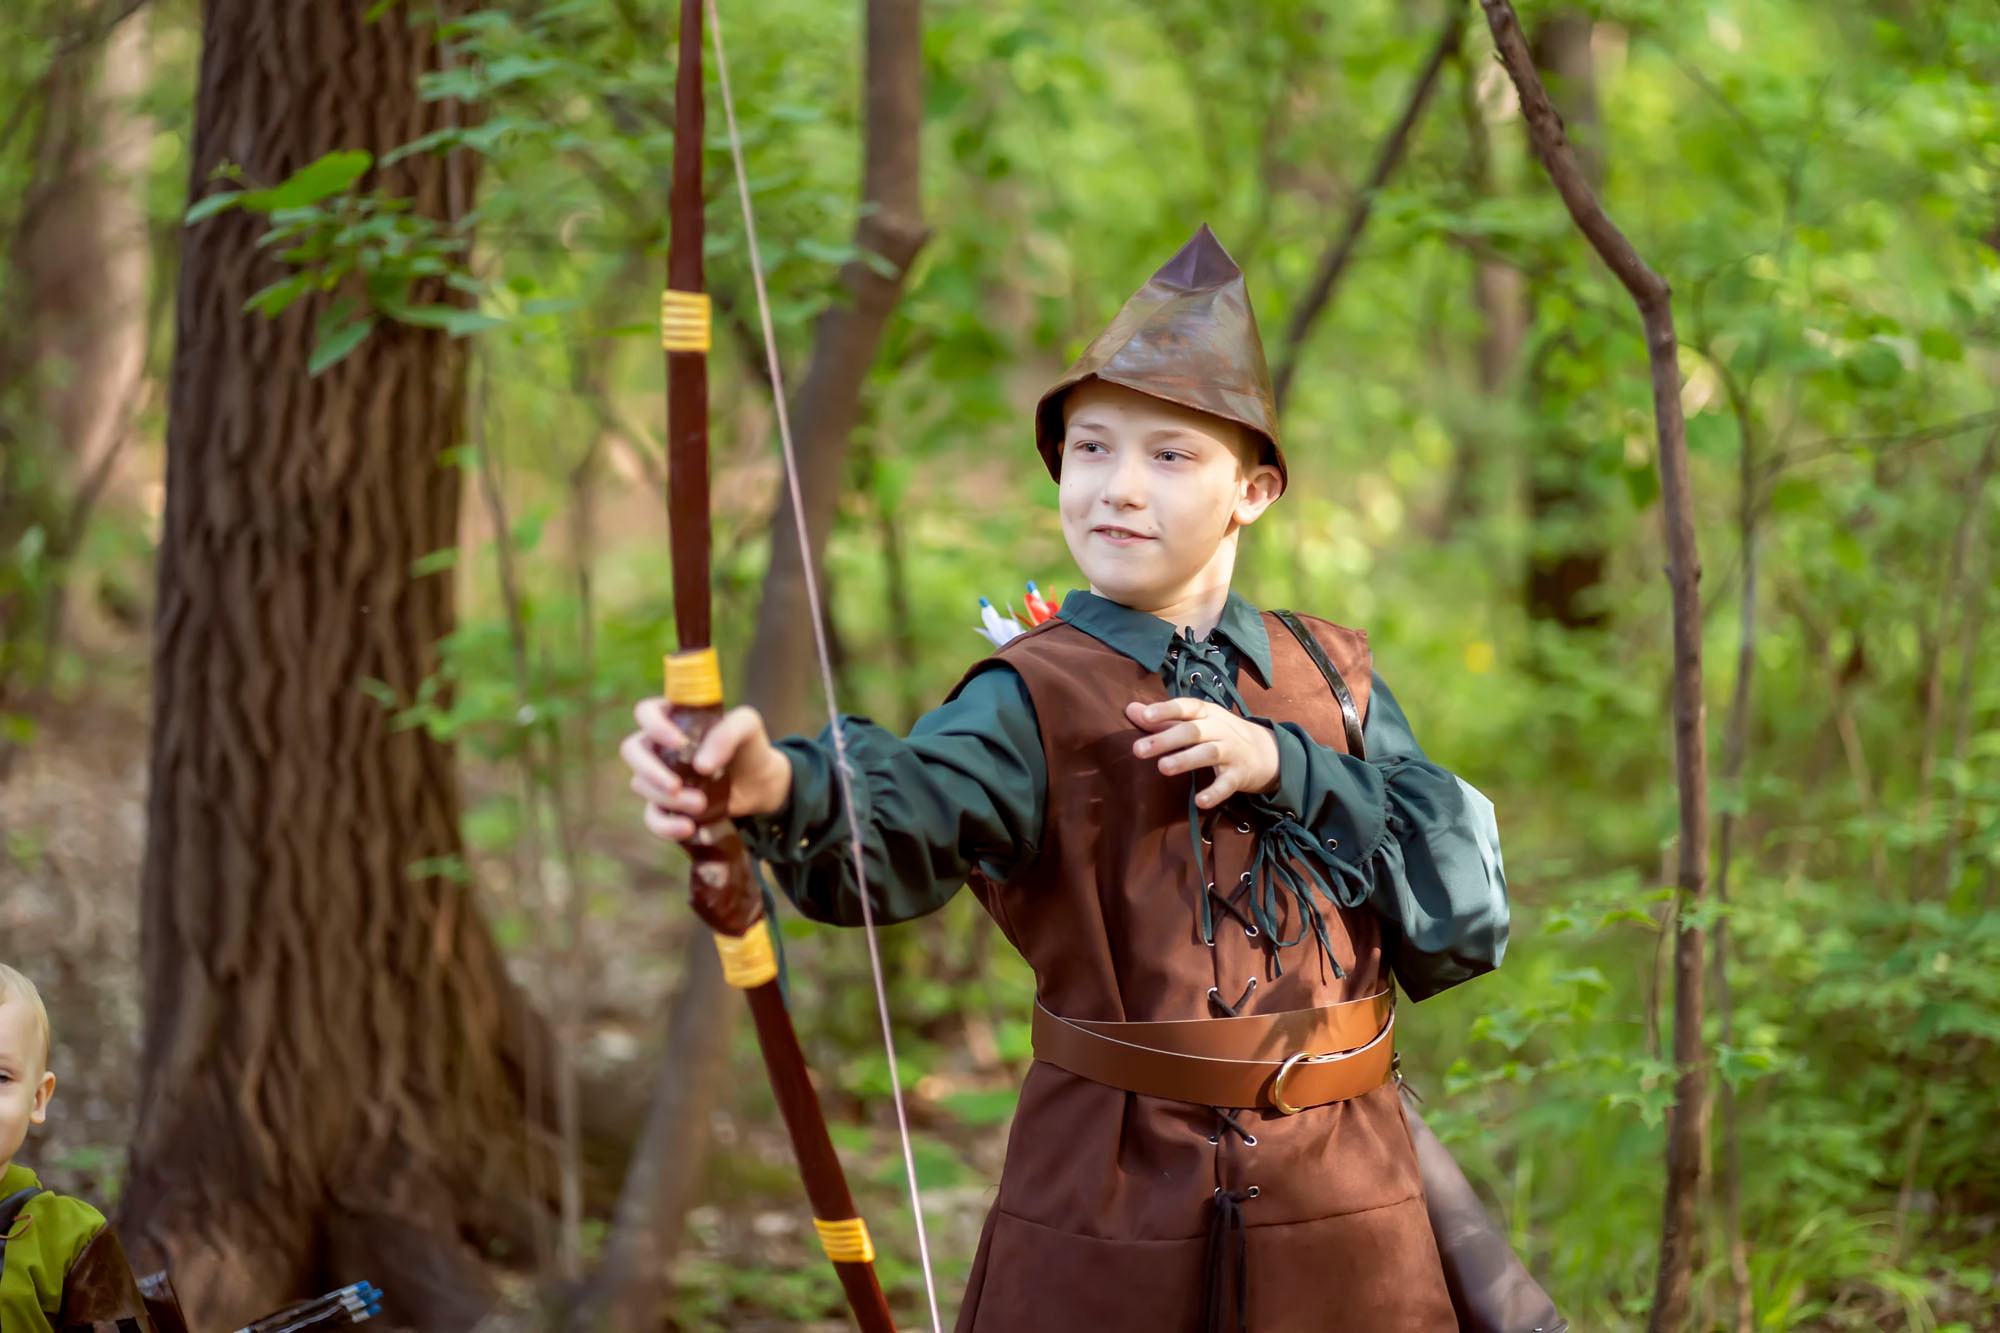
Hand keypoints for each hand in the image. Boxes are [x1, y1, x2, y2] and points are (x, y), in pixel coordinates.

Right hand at [621, 698, 792, 842]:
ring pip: (641, 785)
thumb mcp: (748, 727)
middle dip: (650, 771)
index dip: (653, 725)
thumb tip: (700, 766)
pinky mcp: (667, 805)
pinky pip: (652, 817)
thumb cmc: (749, 746)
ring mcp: (660, 775)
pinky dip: (665, 826)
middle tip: (676, 786)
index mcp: (674, 718)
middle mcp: (659, 745)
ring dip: (668, 799)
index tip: (678, 742)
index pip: (646, 712)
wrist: (760, 782)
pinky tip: (688, 828)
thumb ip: (727, 734)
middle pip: (632, 750)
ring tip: (701, 804)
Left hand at [1126, 697, 1280, 809]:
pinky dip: (1214, 792)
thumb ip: (1163, 719)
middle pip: (1192, 731)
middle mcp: (1219, 729)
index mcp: (1206, 713)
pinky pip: (1226, 784)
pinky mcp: (1239, 775)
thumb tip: (1130, 709)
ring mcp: (1231, 751)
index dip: (1166, 710)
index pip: (1186, 707)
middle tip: (1138, 750)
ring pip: (1208, 753)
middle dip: (1166, 739)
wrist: (1266, 752)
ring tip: (1163, 768)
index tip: (1145, 716)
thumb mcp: (1195, 722)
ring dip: (1186, 760)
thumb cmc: (1219, 734)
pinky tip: (1199, 801)